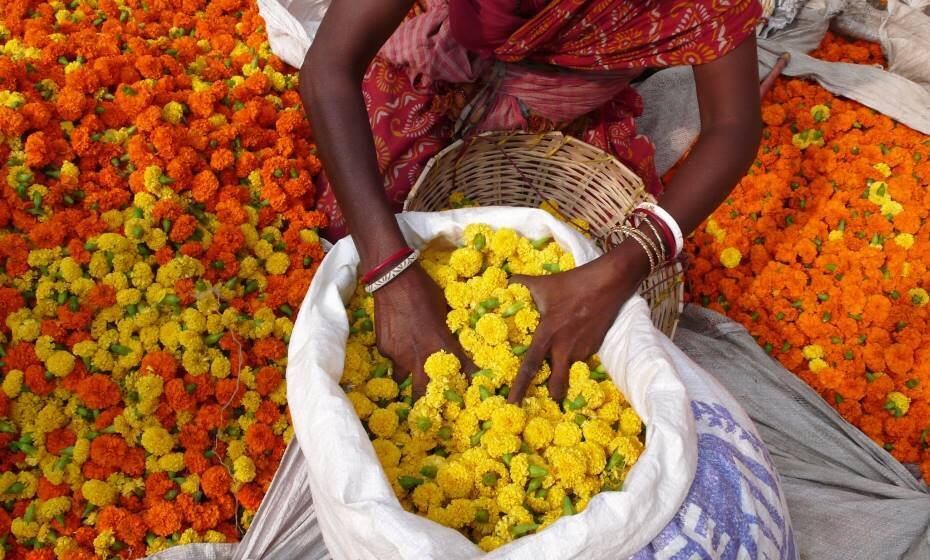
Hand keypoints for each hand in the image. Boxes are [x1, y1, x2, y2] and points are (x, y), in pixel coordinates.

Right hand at [374, 264, 474, 397]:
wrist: (394, 279)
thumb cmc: (425, 291)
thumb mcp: (444, 310)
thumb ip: (446, 331)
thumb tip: (450, 340)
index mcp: (442, 345)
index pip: (462, 371)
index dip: (468, 384)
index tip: (470, 394)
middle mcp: (420, 357)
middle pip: (423, 393)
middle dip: (427, 403)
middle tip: (430, 407)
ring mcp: (399, 355)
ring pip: (402, 377)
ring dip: (408, 376)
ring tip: (409, 370)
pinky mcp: (384, 349)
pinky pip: (391, 359)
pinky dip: (396, 354)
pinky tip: (397, 339)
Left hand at [507, 244, 649, 403]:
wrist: (608, 283)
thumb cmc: (572, 284)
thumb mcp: (543, 284)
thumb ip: (521, 284)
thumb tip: (505, 281)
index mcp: (547, 335)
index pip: (529, 367)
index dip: (519, 387)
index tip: (511, 403)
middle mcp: (564, 348)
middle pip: (556, 383)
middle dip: (552, 392)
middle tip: (545, 393)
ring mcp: (582, 350)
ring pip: (569, 370)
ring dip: (564, 372)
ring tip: (560, 365)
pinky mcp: (595, 348)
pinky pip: (581, 359)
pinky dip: (575, 357)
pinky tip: (574, 344)